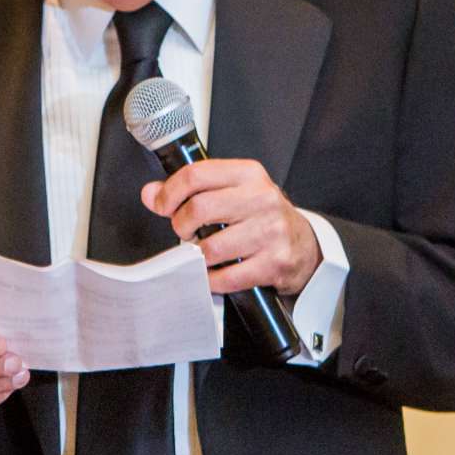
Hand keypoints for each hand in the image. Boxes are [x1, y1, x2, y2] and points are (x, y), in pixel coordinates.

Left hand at [140, 159, 319, 296]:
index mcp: (248, 174)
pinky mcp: (274, 262)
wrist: (303, 244)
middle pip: (199, 209)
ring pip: (210, 248)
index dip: (169, 193)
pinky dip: (211, 279)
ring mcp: (271, 231)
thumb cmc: (261, 217)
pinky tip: (214, 273)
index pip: (196, 175)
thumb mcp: (231, 192)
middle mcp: (262, 198)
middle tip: (186, 233)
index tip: (162, 205)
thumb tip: (151, 193)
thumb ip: (191, 190)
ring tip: (204, 252)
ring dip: (198, 256)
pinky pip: (226, 277)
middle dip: (182, 226)